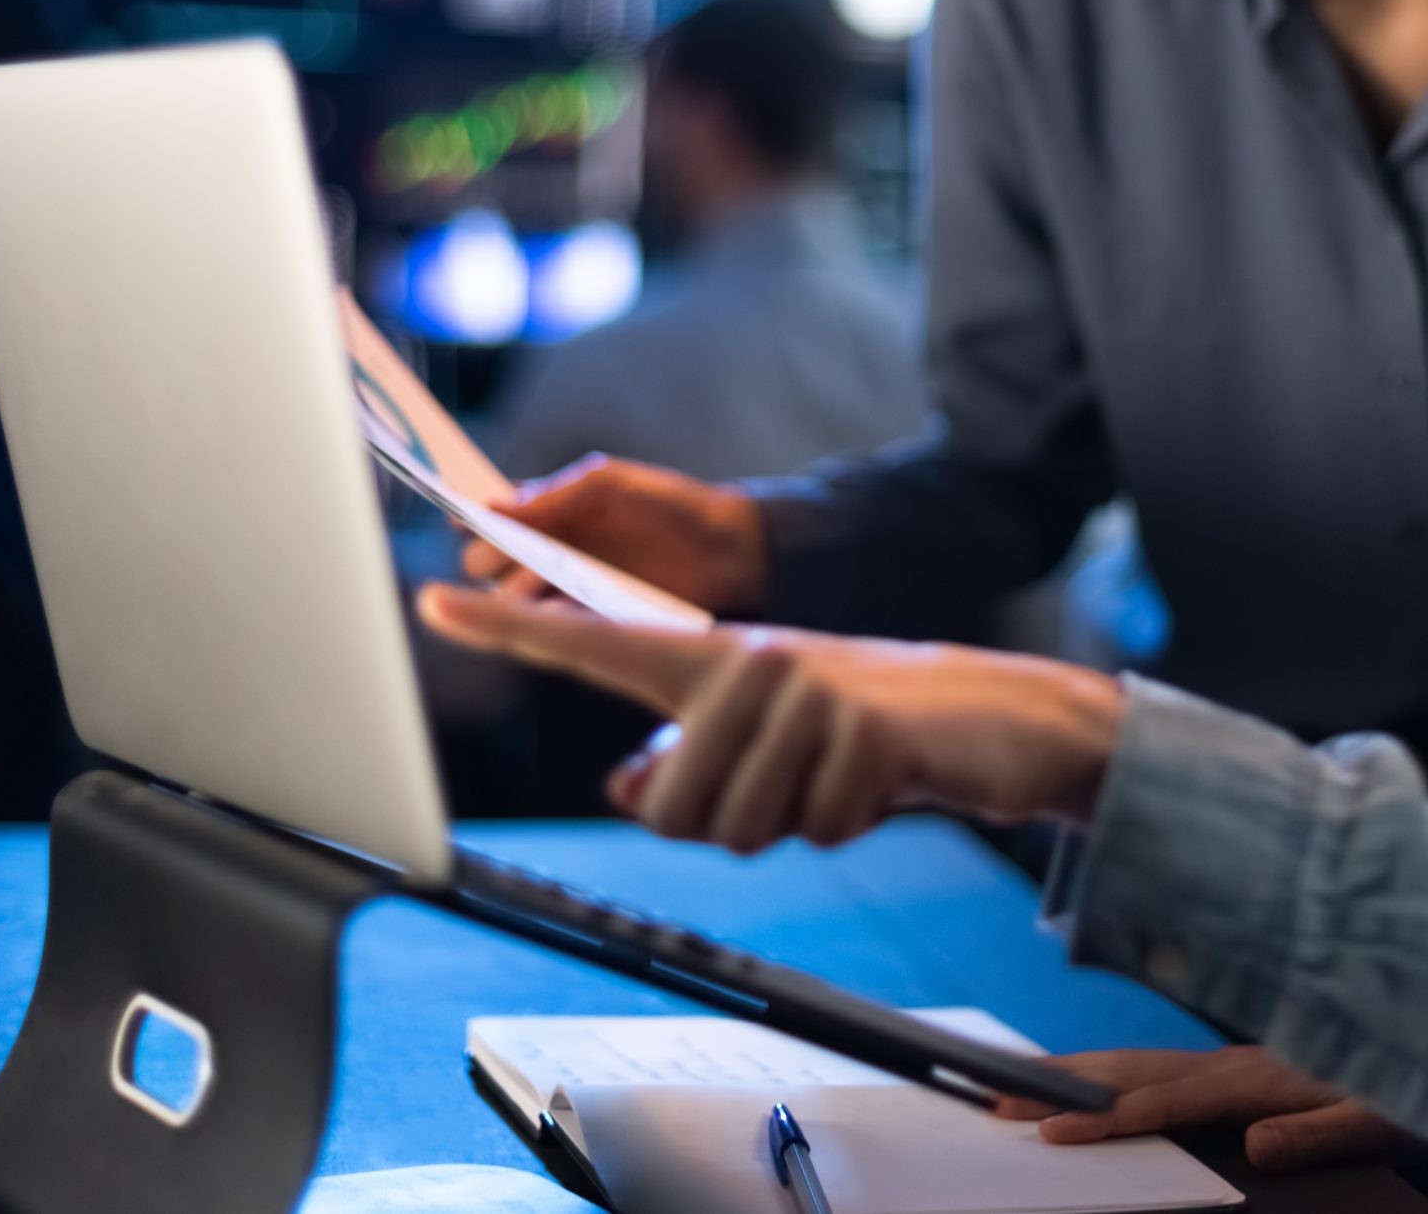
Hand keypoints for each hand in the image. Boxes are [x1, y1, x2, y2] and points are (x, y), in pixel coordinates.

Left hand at [415, 585, 1125, 848]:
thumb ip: (690, 760)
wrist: (992, 714)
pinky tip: (880, 780)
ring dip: (793, 826)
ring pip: (740, 826)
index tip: (435, 598)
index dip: (514, 629)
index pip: (596, 646)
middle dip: (727, 824)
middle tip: (790, 786)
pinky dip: (849, 825)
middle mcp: (750, 660)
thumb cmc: (865, 729)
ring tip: (836, 775)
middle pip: (672, 806)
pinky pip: (817, 829)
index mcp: (715, 658)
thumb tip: (634, 789)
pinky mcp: (863, 729)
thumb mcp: (767, 742)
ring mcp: (806, 689)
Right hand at [463, 455, 769, 615]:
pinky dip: (544, 620)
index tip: (457, 517)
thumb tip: (493, 508)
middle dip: (488, 558)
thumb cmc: (672, 505)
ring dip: (514, 592)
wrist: (734, 550)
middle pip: (492, 564)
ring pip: (515, 599)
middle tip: (501, 556)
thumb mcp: (611, 485)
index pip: (493, 519)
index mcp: (551, 513)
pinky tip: (550, 612)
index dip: (472, 519)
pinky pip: (552, 627)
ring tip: (535, 582)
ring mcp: (570, 590)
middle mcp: (552, 553)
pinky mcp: (593, 622)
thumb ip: (554, 495)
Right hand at [995, 1046, 1407, 1173]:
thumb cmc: (1416, 1087)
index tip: (1051, 1133)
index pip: (1166, 1104)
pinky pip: (1160, 1070)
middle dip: (1061, 1086)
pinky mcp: (1238, 1069)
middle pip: (1130, 1074)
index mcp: (1259, 1079)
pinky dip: (1113, 1076)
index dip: (1105, 1121)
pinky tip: (1094, 1086)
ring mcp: (1232, 1063)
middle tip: (995, 1096)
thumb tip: (1256, 1148)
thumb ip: (1320, 1133)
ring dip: (1077, 1075)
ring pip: (1138, 1066)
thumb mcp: (1384, 1120)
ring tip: (1020, 1086)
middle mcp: (1234, 1064)